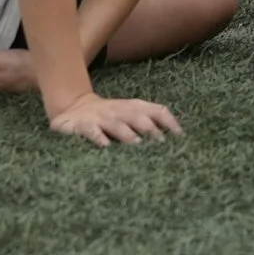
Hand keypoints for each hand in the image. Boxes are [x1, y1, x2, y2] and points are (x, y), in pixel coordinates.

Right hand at [46, 91, 182, 146]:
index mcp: (134, 108)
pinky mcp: (81, 125)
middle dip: (150, 128)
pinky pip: (91, 130)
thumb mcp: (129, 117)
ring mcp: (100, 117)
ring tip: (137, 144)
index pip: (157, 111)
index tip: (180, 137)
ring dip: (127, 133)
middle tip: (161, 143)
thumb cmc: (109, 117)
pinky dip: (98, 137)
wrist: (73, 107)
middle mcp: (119, 110)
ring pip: (116, 123)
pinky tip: (105, 147)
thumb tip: (177, 139)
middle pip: (138, 116)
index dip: (169, 122)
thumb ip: (148, 124)